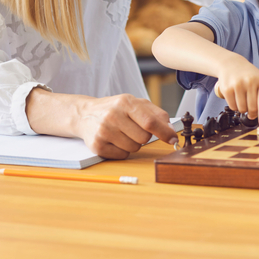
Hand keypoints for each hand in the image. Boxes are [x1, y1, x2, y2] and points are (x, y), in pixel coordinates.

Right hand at [26, 88, 177, 159]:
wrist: (85, 114)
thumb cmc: (116, 109)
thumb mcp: (136, 104)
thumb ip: (156, 114)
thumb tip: (170, 130)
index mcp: (125, 102)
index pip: (150, 122)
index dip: (164, 133)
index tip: (172, 140)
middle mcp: (113, 116)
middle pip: (143, 138)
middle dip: (143, 136)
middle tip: (133, 128)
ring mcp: (103, 131)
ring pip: (134, 148)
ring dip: (133, 144)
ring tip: (122, 133)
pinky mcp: (97, 145)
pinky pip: (122, 155)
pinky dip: (122, 151)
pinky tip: (114, 140)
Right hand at [214, 57, 258, 124]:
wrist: (232, 64)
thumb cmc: (250, 78)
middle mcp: (251, 82)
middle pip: (253, 108)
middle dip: (252, 114)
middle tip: (251, 112)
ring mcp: (238, 84)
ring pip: (242, 109)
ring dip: (243, 110)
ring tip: (243, 101)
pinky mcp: (227, 88)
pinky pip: (232, 106)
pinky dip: (235, 107)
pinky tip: (236, 98)